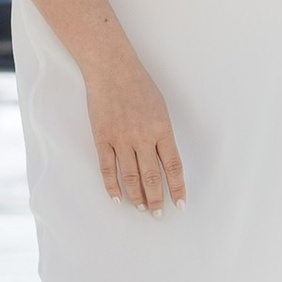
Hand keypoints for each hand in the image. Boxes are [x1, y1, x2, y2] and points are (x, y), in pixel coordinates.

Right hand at [85, 49, 185, 212]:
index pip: (173, 167)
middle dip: (156, 199)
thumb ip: (163, 135)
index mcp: (161, 129)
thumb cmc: (139, 85)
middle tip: (158, 213)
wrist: (111, 68)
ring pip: (130, 177)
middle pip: (152, 177)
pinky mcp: (102, 138)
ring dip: (137, 197)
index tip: (180, 204)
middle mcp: (142, 137)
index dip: (177, 188)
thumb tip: (164, 162)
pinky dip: (112, 186)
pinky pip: (107, 169)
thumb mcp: (160, 108)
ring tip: (142, 208)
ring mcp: (120, 139)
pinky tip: (118, 198)